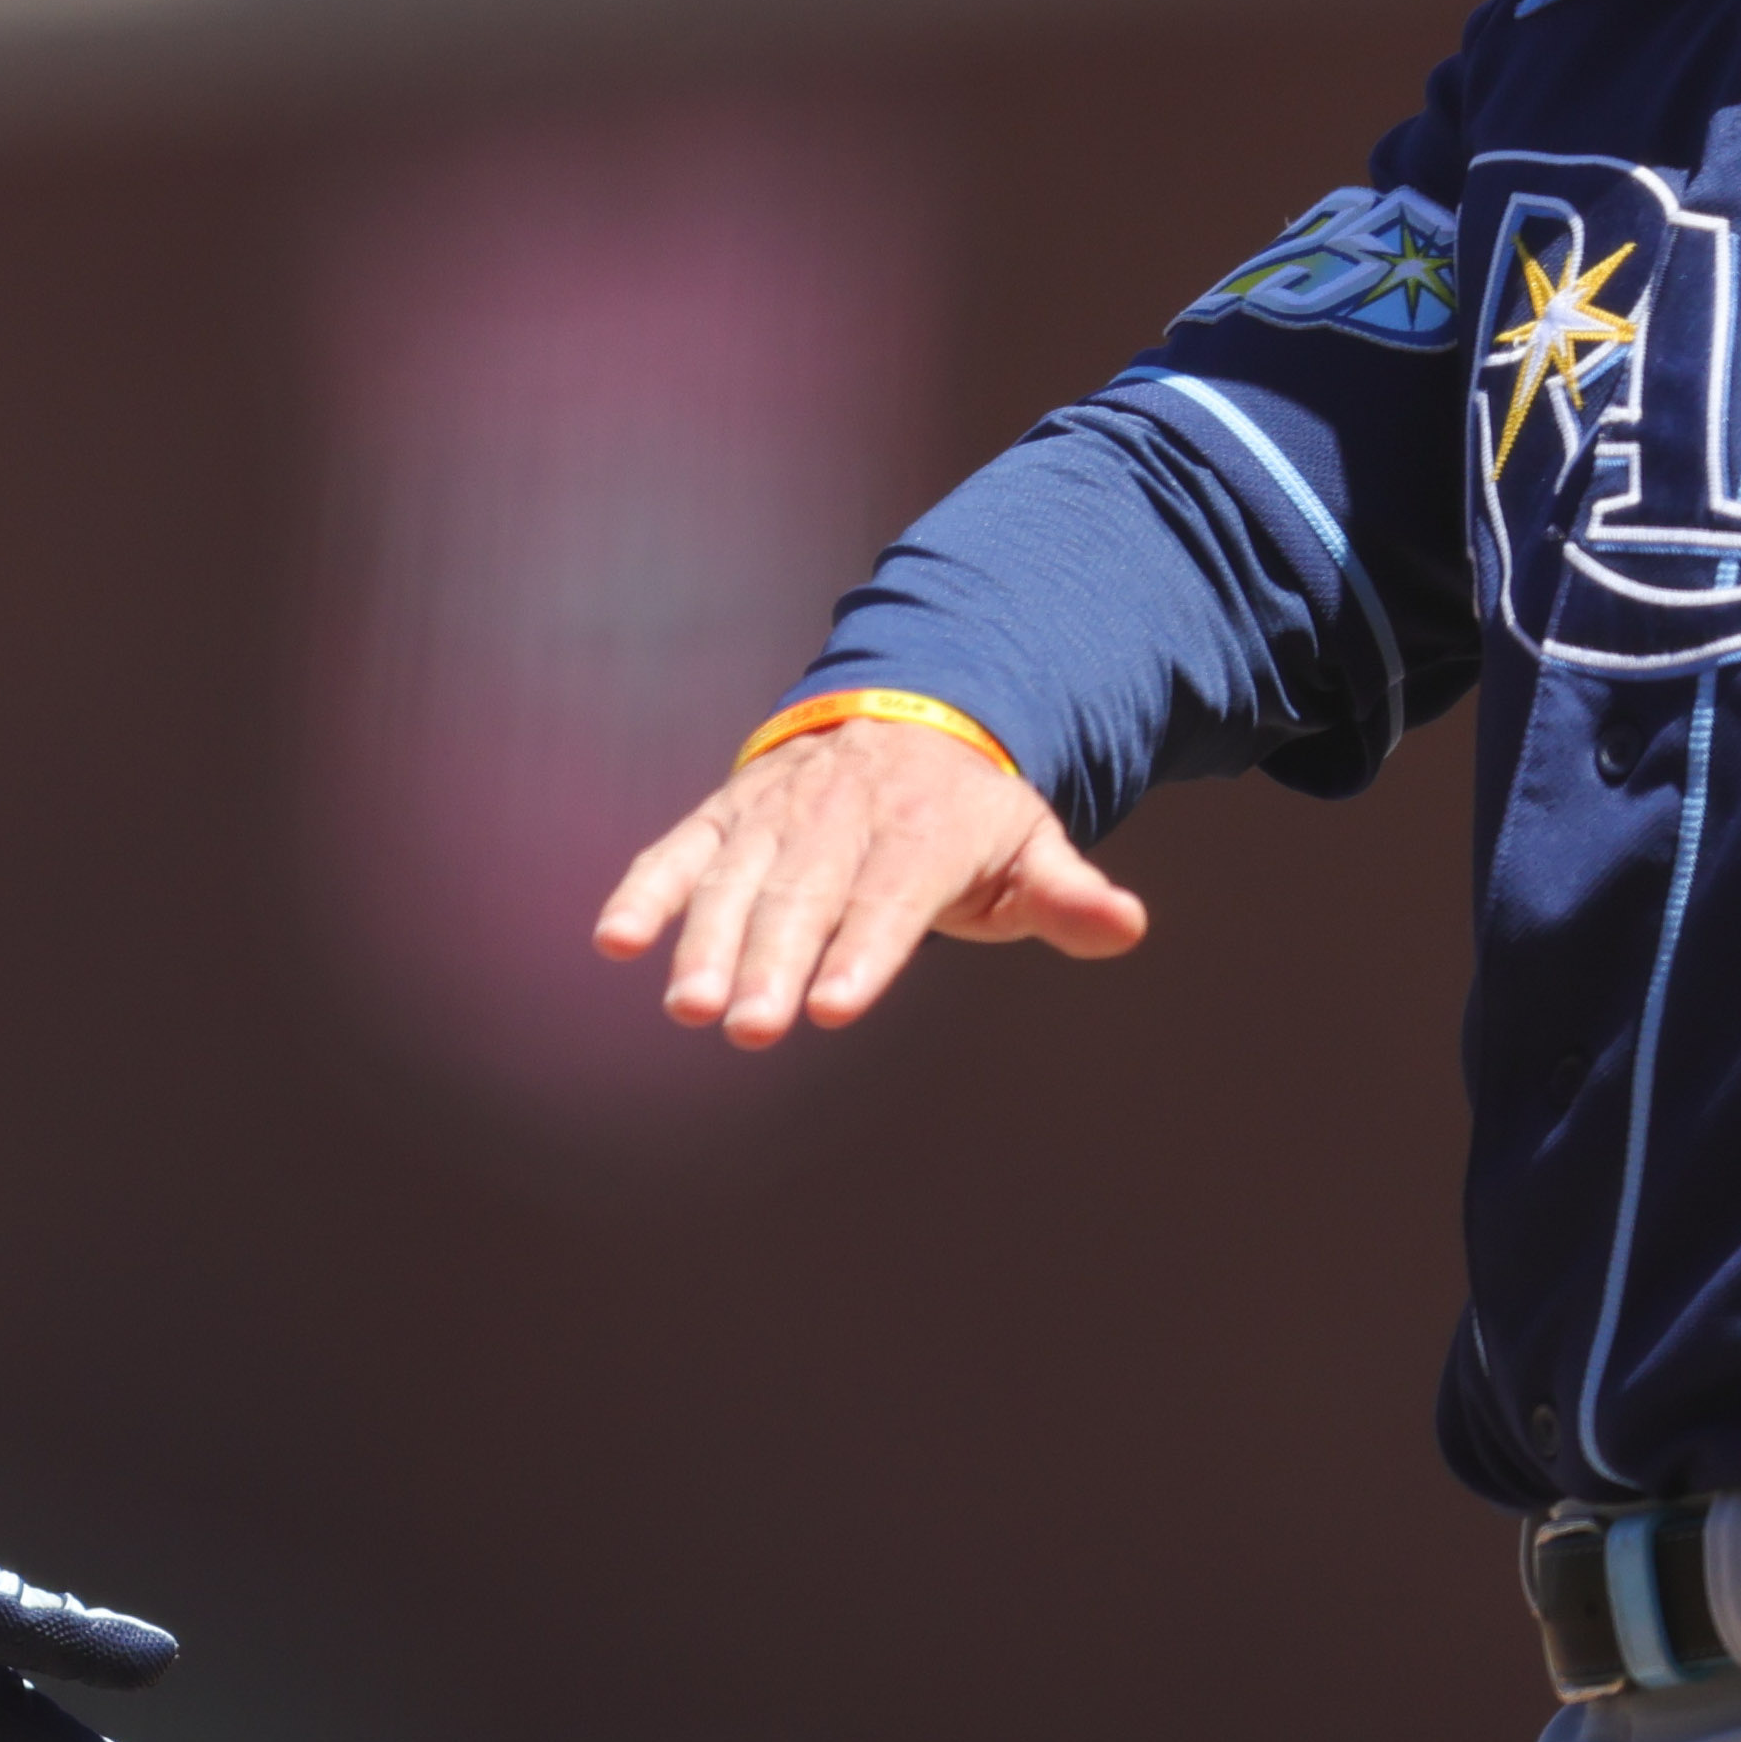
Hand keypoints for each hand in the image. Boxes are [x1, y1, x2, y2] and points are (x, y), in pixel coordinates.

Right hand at [591, 712, 1146, 1047]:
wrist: (906, 713)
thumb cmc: (972, 815)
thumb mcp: (1029, 845)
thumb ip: (1067, 895)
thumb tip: (1126, 925)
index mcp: (924, 827)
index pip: (891, 896)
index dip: (863, 951)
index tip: (834, 1008)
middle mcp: (843, 815)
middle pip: (803, 896)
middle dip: (771, 963)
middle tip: (748, 1028)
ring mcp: (777, 813)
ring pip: (736, 880)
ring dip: (705, 942)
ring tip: (685, 1005)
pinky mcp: (727, 814)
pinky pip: (679, 853)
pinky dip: (644, 892)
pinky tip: (614, 942)